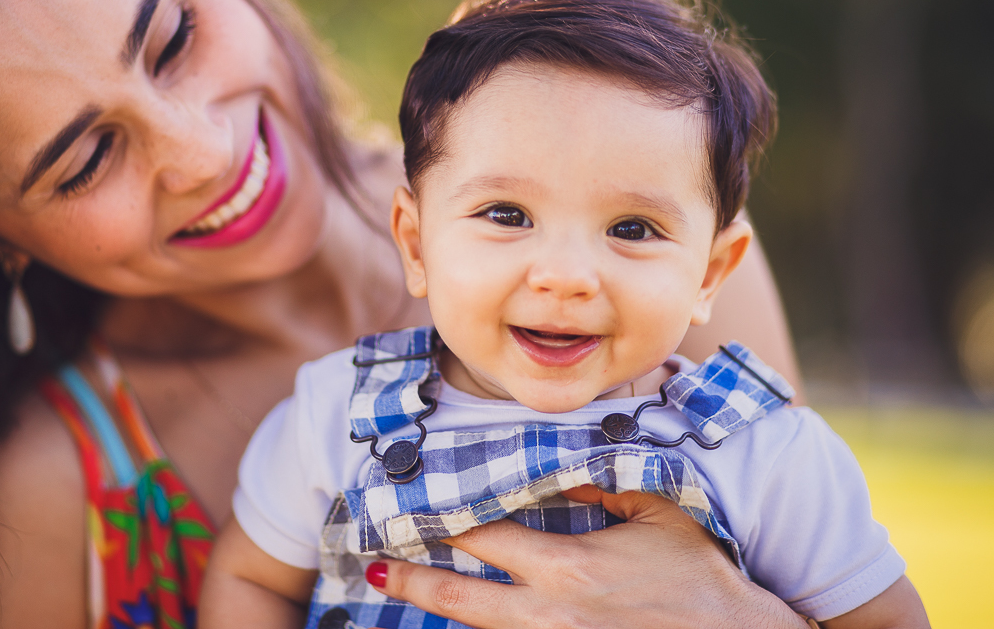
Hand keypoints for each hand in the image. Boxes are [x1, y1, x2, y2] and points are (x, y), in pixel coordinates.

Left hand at [364, 488, 808, 628]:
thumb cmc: (702, 579)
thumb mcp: (657, 514)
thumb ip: (601, 485)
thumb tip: (555, 462)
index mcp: (568, 567)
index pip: (484, 538)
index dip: (441, 521)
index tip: (408, 506)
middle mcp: (550, 615)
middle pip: (460, 598)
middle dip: (411, 578)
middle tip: (372, 565)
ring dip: (439, 612)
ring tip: (399, 593)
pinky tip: (460, 627)